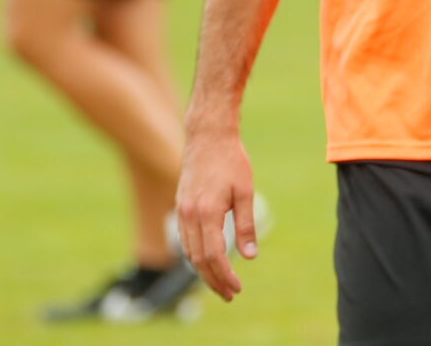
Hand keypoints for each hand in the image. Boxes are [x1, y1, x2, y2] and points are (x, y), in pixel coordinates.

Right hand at [177, 128, 260, 300]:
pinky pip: (184, 240)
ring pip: (188, 252)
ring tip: (219, 283)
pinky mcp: (180, 207)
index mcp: (206, 212)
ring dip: (202, 271)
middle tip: (229, 295)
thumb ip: (246, 225)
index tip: (236, 288)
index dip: (224, 276)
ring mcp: (181, 211)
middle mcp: (189, 215)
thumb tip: (250, 257)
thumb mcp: (244, 192)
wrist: (207, 136)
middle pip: (198, 260)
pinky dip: (194, 255)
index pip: (213, 256)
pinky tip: (206, 262)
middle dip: (213, 280)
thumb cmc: (231, 161)